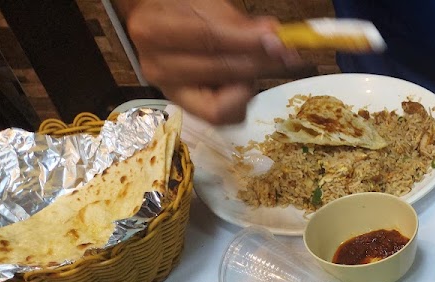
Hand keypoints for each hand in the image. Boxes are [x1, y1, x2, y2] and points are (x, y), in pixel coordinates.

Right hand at [121, 0, 304, 123]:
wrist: (154, 28)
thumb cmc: (181, 14)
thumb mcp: (206, 8)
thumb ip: (240, 24)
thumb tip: (274, 35)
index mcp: (154, 31)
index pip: (209, 39)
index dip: (247, 42)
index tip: (275, 41)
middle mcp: (157, 67)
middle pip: (219, 71)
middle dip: (256, 63)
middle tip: (280, 53)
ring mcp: (171, 92)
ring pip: (222, 104)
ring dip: (248, 83)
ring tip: (249, 64)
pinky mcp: (189, 110)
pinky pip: (224, 116)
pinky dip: (240, 100)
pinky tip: (239, 81)